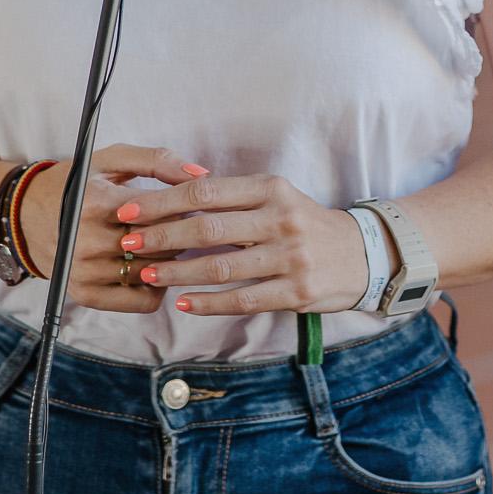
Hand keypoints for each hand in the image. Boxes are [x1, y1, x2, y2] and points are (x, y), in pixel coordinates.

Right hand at [17, 145, 201, 314]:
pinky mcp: (85, 295)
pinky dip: (157, 286)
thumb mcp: (110, 160)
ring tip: (167, 242)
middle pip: (161, 243)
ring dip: (171, 259)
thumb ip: (158, 160)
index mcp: (94, 202)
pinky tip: (152, 267)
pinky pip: (143, 301)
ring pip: (156, 271)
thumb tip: (201, 174)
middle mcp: (87, 240)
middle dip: (180, 233)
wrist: (26, 216)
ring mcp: (85, 271)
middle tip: (182, 223)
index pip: (163, 211)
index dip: (184, 207)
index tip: (190, 202)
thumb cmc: (77, 184)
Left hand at [110, 169, 373, 316]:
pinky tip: (183, 303)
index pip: (206, 192)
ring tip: (147, 274)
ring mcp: (291, 258)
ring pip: (221, 268)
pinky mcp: (297, 291)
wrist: (364, 254)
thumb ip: (235, 198)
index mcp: (273, 189)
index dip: (163, 202)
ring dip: (177, 274)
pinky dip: (208, 303)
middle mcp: (282, 220)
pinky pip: (243, 300)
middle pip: (208, 230)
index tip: (130, 210)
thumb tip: (176, 195)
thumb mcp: (278, 198)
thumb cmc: (307, 224)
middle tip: (128, 244)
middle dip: (161, 237)